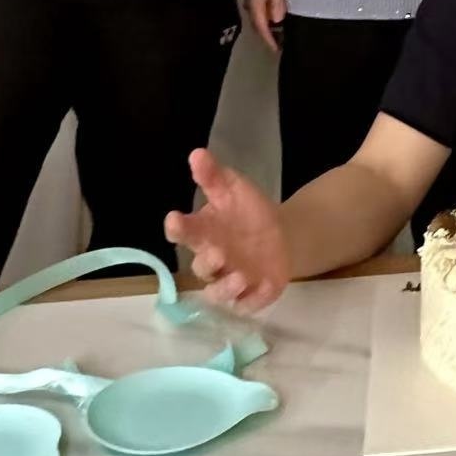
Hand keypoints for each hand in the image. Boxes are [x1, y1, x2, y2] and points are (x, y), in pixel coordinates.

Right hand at [164, 148, 290, 313]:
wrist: (281, 234)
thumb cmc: (247, 211)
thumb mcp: (233, 188)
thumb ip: (213, 175)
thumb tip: (196, 153)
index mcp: (203, 232)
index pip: (184, 232)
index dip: (177, 227)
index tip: (174, 218)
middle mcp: (212, 260)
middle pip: (200, 267)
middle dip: (207, 261)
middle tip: (218, 252)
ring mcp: (230, 280)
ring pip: (219, 292)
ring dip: (227, 286)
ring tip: (242, 274)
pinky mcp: (250, 295)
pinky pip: (247, 303)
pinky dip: (252, 299)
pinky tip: (262, 287)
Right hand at [245, 0, 285, 53]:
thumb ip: (277, 6)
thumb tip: (277, 21)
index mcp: (255, 6)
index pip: (262, 28)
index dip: (269, 40)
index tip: (276, 50)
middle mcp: (250, 5)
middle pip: (257, 26)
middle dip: (267, 36)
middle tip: (278, 44)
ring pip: (257, 19)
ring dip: (266, 28)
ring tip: (278, 34)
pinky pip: (258, 12)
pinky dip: (265, 19)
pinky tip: (273, 18)